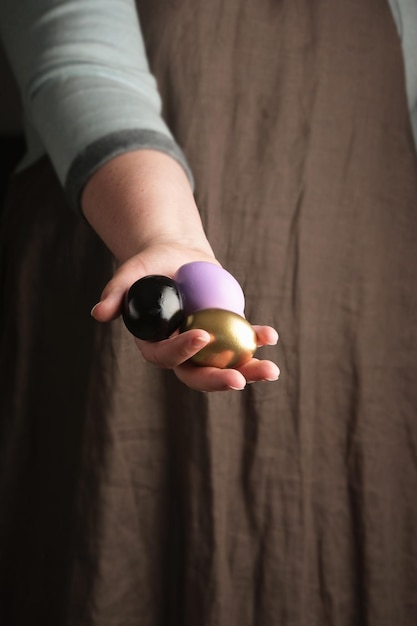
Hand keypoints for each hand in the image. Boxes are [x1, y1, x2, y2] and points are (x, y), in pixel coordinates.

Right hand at [83, 150, 278, 390]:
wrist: (176, 257)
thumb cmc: (150, 265)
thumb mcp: (131, 272)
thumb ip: (116, 292)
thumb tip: (98, 313)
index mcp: (156, 345)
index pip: (167, 356)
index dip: (182, 351)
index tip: (201, 336)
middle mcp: (181, 352)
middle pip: (198, 374)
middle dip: (218, 379)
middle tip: (239, 380)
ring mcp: (206, 347)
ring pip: (226, 364)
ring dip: (249, 369)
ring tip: (271, 370)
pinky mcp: (225, 334)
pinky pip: (241, 341)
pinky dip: (257, 339)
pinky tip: (271, 336)